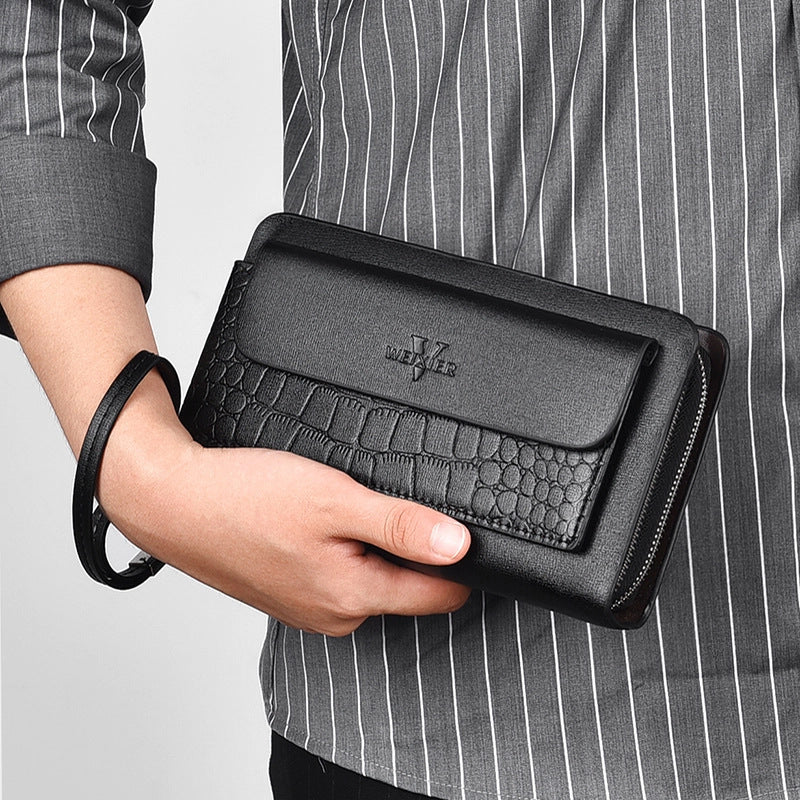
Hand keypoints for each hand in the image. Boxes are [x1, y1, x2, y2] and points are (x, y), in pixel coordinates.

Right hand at [99, 436, 472, 636]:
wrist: (174, 502)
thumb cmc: (245, 498)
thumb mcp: (335, 500)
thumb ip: (400, 525)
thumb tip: (459, 546)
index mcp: (353, 596)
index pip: (442, 594)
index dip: (460, 560)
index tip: (457, 526)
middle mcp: (335, 613)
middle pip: (408, 584)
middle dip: (410, 546)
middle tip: (380, 499)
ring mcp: (310, 607)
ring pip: (371, 577)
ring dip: (371, 544)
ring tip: (342, 505)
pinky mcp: (291, 593)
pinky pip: (338, 574)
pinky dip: (341, 548)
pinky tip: (316, 520)